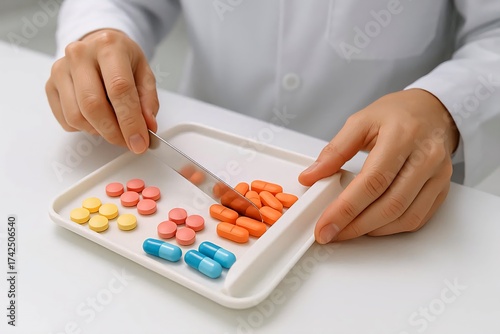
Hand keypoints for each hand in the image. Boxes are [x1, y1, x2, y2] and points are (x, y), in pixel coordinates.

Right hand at [45, 29, 158, 153]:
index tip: (139, 142)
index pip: (119, 89)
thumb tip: (148, 126)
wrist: (98, 47)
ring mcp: (61, 70)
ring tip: (114, 126)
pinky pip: (66, 120)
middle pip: (93, 105)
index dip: (130, 121)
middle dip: (113, 132)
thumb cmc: (123, 61)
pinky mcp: (50, 86)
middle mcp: (80, 55)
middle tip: (128, 142)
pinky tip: (97, 118)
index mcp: (108, 47)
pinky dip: (85, 128)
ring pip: (77, 117)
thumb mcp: (145, 75)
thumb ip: (148, 101)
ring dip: (99, 131)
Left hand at [299, 89, 458, 243]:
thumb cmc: (397, 114)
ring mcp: (438, 175)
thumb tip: (310, 176)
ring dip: (372, 230)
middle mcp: (426, 158)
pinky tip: (372, 225)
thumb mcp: (360, 122)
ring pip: (405, 216)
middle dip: (356, 226)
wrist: (432, 110)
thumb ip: (334, 151)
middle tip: (331, 232)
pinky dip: (392, 228)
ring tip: (348, 229)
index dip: (346, 208)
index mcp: (402, 136)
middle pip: (390, 204)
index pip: (372, 181)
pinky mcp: (442, 189)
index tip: (325, 224)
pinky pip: (418, 218)